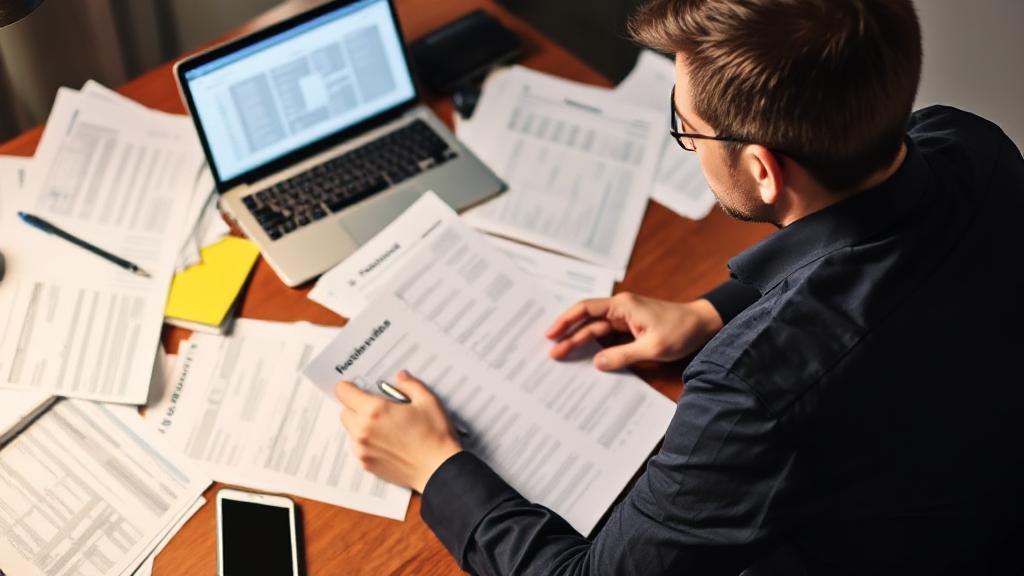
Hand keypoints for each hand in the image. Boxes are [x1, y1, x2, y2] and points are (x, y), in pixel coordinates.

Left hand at [335, 370, 461, 492]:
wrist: (439, 470)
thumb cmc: (435, 436)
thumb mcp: (428, 401)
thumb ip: (410, 384)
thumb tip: (400, 377)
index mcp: (375, 410)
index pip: (343, 392)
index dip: (349, 387)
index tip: (356, 388)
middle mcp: (363, 430)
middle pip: (344, 411)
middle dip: (355, 406)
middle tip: (375, 407)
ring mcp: (363, 449)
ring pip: (350, 430)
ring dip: (360, 425)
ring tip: (384, 427)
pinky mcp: (366, 464)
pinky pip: (358, 447)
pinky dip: (366, 442)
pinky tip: (386, 442)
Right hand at [545, 293, 723, 370]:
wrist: (705, 325)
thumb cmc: (682, 330)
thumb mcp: (652, 347)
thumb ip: (623, 355)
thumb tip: (597, 363)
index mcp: (623, 306)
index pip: (586, 309)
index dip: (566, 321)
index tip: (551, 334)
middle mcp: (621, 309)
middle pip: (587, 321)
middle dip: (569, 335)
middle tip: (552, 353)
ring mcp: (626, 318)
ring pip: (596, 330)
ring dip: (580, 341)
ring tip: (562, 356)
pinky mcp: (632, 328)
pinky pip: (608, 336)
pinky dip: (596, 345)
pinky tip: (586, 356)